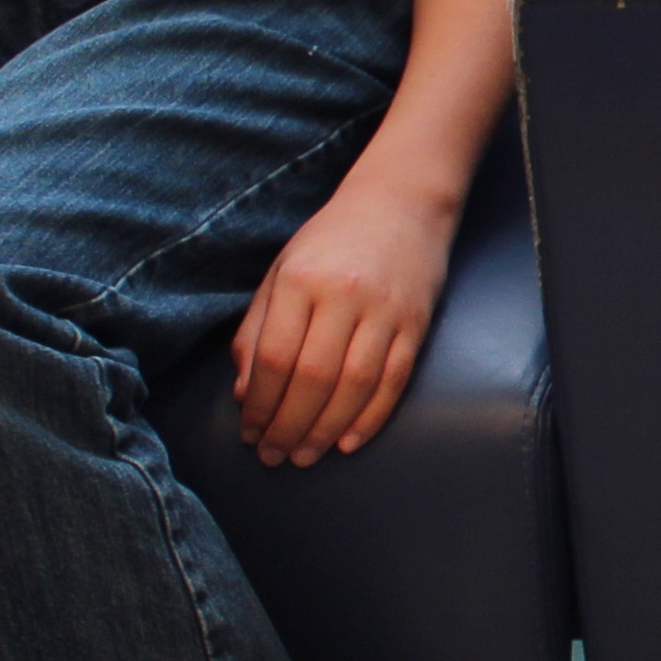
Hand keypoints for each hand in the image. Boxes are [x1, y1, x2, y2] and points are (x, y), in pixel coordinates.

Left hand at [230, 181, 452, 467]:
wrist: (401, 203)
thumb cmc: (330, 242)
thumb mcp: (281, 272)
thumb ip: (256, 329)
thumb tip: (244, 392)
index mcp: (300, 279)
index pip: (273, 356)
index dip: (259, 404)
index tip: (249, 433)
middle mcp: (343, 295)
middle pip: (312, 378)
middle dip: (288, 426)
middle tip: (273, 456)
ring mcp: (384, 310)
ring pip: (353, 386)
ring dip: (325, 430)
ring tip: (304, 456)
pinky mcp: (416, 324)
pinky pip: (393, 381)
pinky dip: (370, 418)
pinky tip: (348, 441)